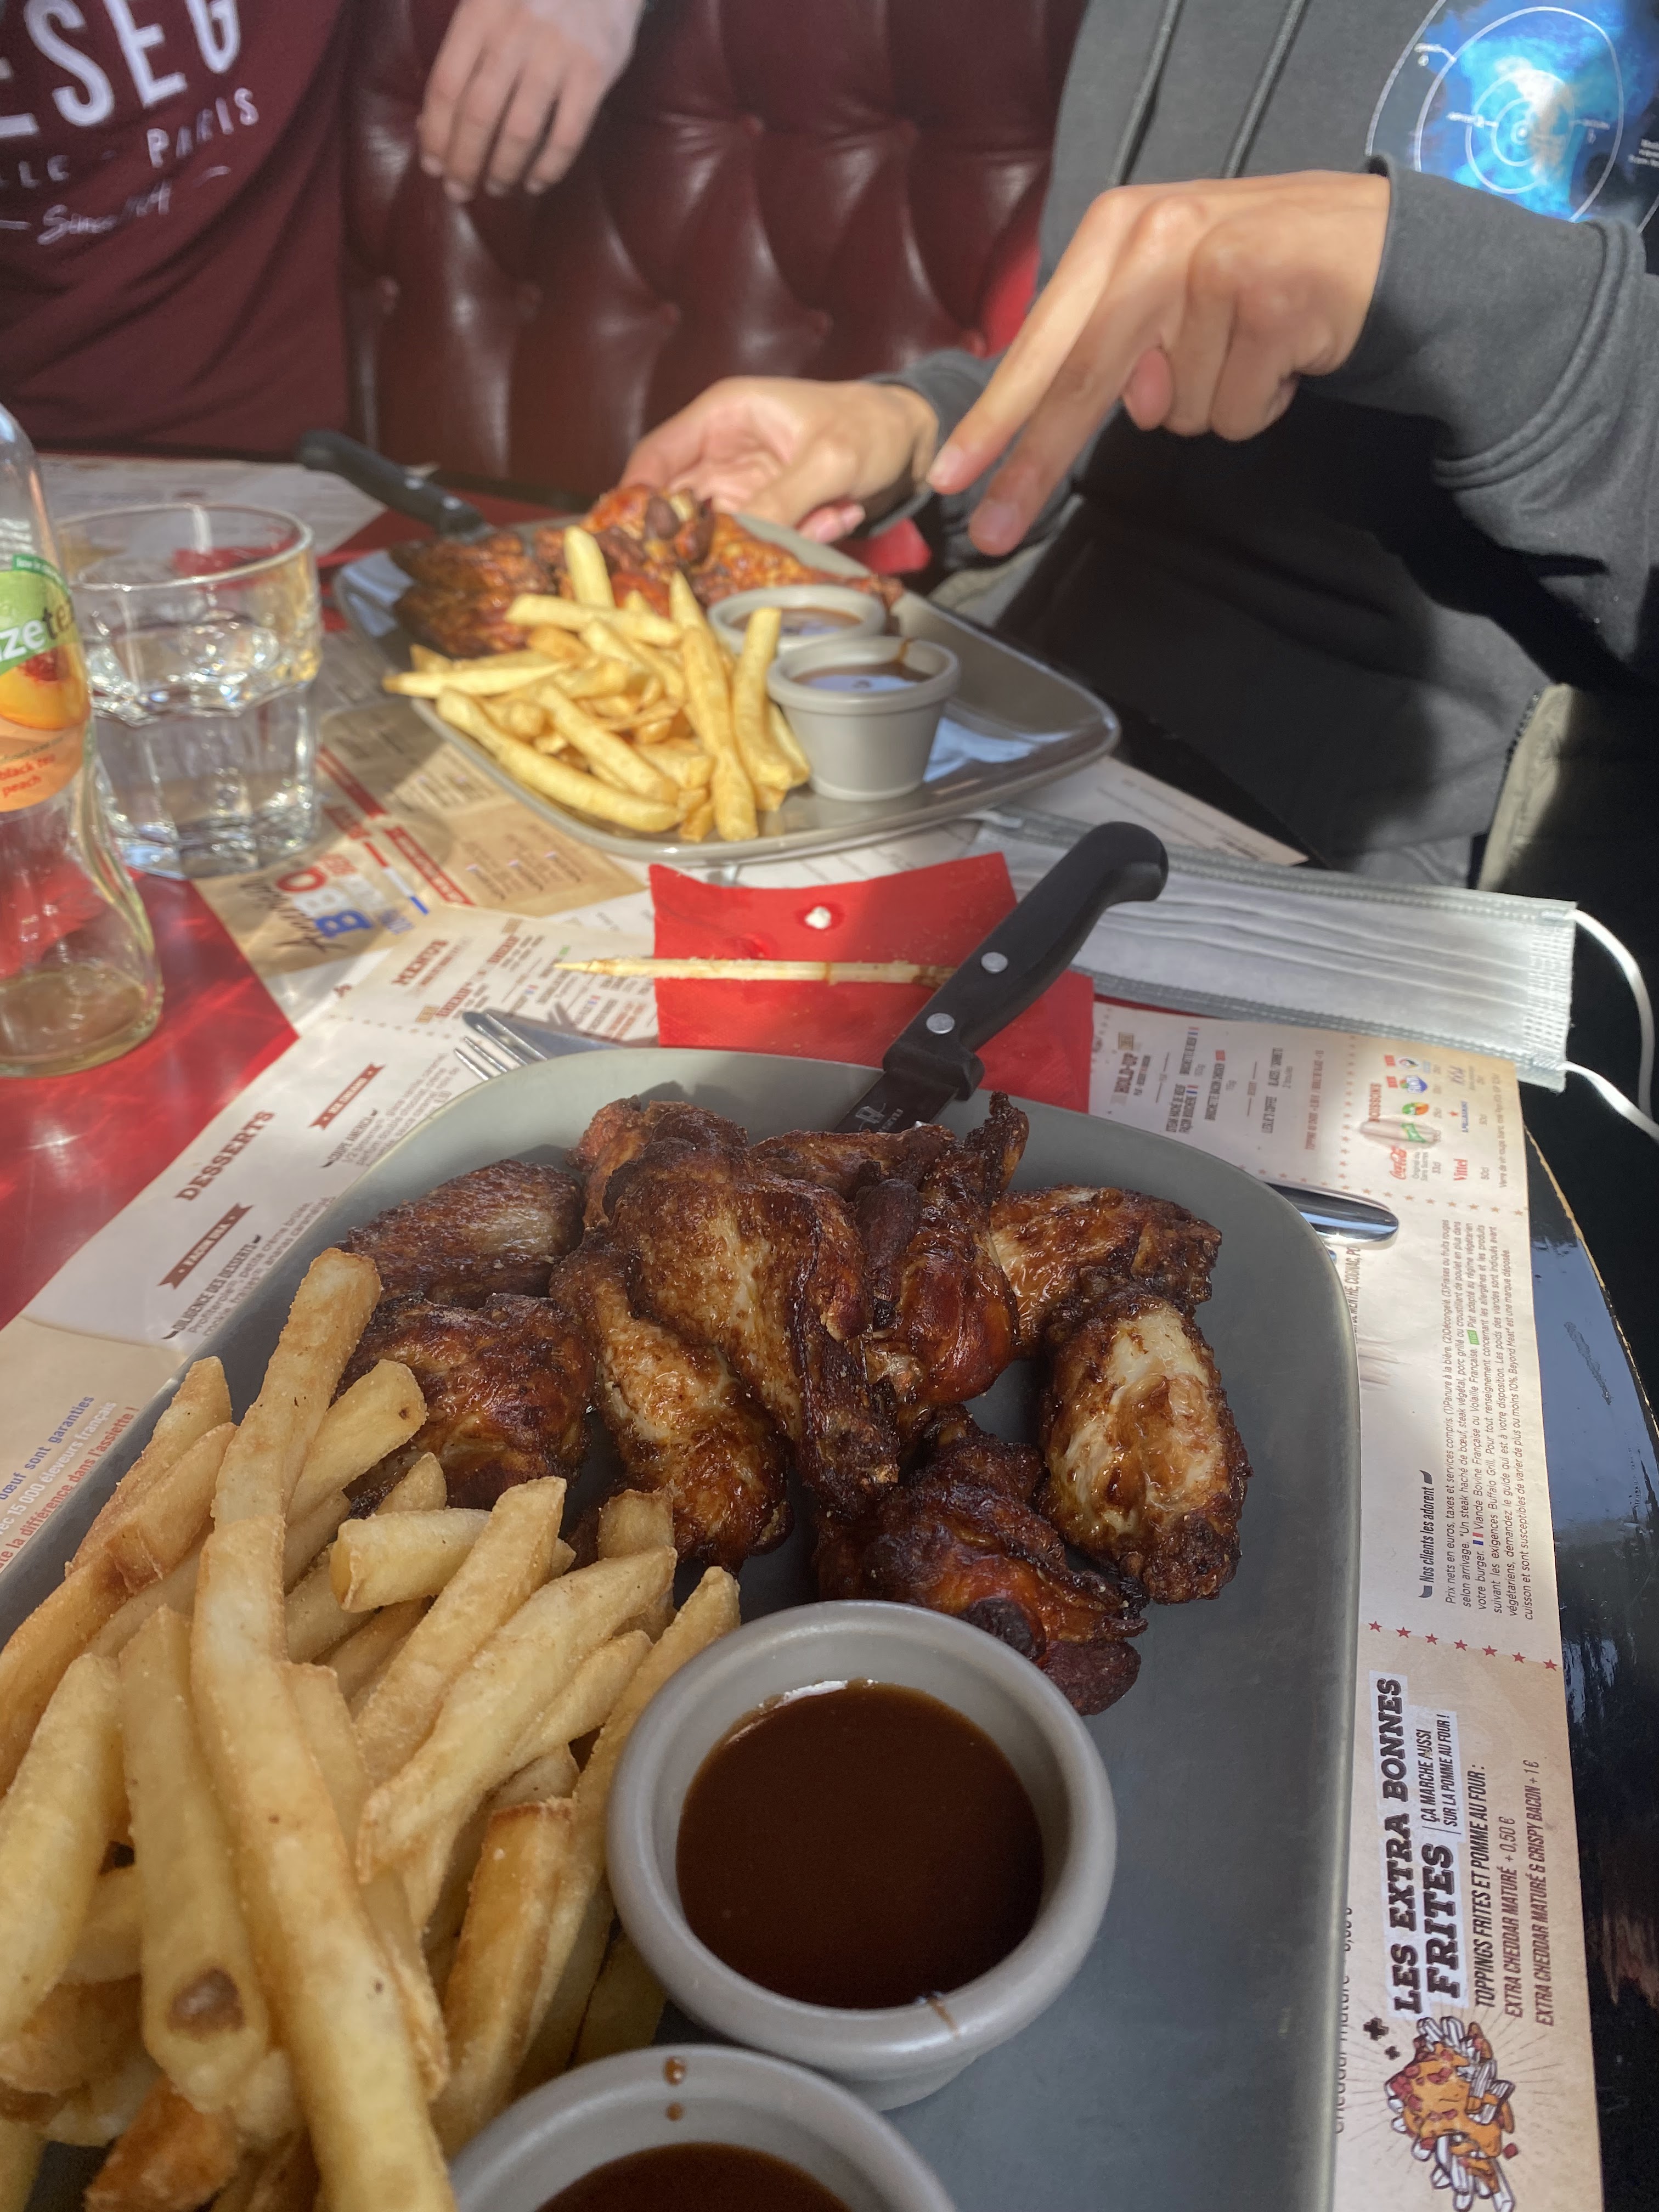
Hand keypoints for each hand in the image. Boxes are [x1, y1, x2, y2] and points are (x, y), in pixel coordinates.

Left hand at [419, 0, 641, 202]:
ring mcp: (557, 53)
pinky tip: (536, 182)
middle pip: (478, 114)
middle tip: (459, 191)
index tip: (432, 166)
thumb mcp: (489, 6)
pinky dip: (550, 167)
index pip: (447, 86)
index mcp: (480, 13)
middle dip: (464, 162)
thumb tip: (431, 125)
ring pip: (520, 130)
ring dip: (503, 170)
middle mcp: (515, 32)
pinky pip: (568, 135)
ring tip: (495, 187)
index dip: (436, 134)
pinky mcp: (593, 71)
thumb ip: (462, 57)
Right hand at [624, 377, 939, 542]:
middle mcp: (721, 452)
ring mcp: (741, 486)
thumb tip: (736, 540)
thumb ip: (782, 500)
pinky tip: (839, 515)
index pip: (655, 458)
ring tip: (826, 517)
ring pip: (720, 532)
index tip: (636, 544)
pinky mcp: (765, 512)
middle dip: (703, 538)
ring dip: (766, 540)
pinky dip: (795, 540)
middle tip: (723, 564)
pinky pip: (757, 542)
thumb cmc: (869, 428)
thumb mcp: (830, 461)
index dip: (636, 500)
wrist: (912, 441)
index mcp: (722, 417)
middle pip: (676, 504)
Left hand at [929, 171, 1389, 554]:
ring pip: (1173, 413)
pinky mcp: (1271, 302)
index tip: (952, 478)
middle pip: (1080, 382)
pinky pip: (1235, 413)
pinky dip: (1261, 403)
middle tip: (992, 533)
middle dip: (1035, 465)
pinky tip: (1286, 356)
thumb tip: (1129, 405)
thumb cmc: (1256, 271)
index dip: (995, 418)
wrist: (1377, 242)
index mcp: (1115, 228)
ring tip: (1250, 351)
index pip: (1042, 343)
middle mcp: (1156, 237)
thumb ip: (1118, 344)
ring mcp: (1215, 267)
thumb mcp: (1169, 287)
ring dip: (1212, 402)